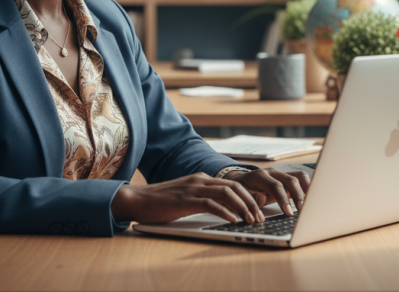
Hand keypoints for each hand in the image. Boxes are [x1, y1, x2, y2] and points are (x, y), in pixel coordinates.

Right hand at [111, 172, 265, 224]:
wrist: (138, 199)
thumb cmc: (161, 202)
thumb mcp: (187, 198)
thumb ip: (203, 199)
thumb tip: (223, 210)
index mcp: (202, 178)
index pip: (232, 184)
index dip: (248, 196)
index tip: (259, 209)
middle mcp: (200, 180)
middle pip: (234, 187)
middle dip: (250, 202)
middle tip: (260, 217)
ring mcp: (193, 188)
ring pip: (226, 193)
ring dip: (242, 207)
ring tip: (251, 220)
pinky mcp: (186, 200)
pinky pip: (211, 204)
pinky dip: (225, 212)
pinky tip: (233, 220)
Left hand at [222, 168, 310, 215]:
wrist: (239, 181)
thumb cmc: (240, 191)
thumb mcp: (241, 196)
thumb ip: (251, 198)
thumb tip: (262, 199)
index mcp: (259, 176)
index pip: (275, 186)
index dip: (284, 199)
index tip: (289, 213)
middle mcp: (271, 172)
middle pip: (290, 180)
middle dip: (298, 196)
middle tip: (303, 211)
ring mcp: (280, 174)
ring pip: (298, 177)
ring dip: (306, 190)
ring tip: (310, 205)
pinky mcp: (286, 179)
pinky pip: (300, 179)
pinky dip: (307, 187)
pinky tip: (310, 199)